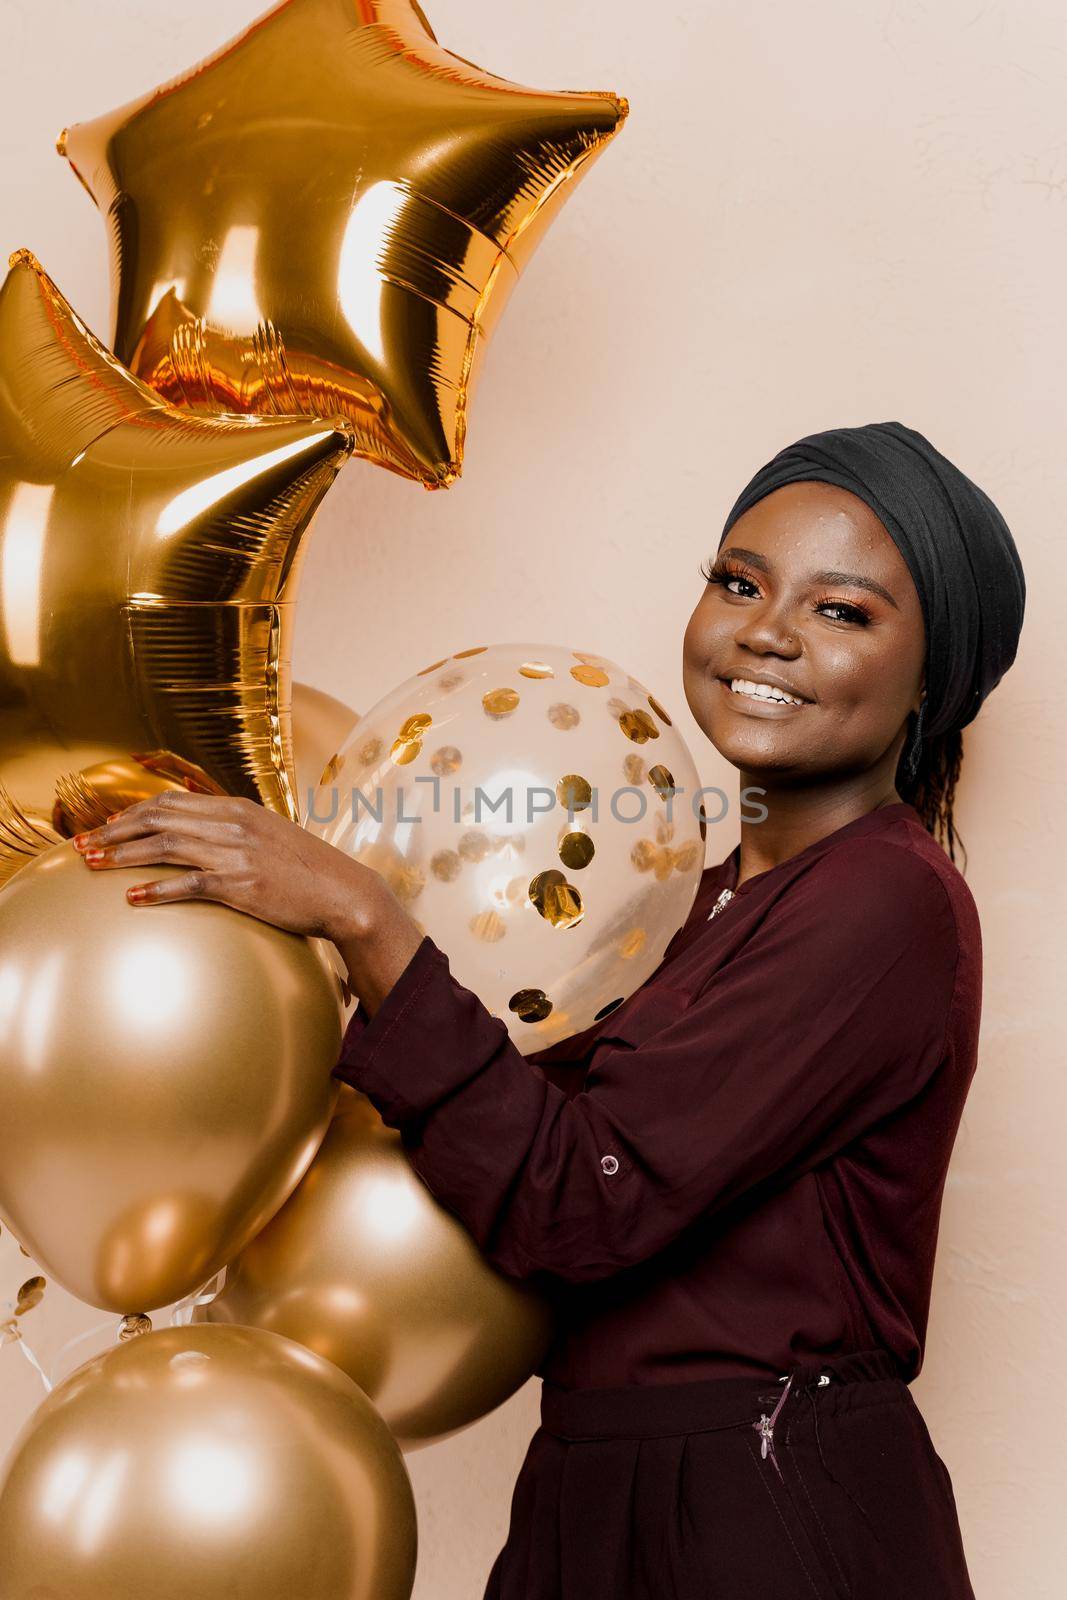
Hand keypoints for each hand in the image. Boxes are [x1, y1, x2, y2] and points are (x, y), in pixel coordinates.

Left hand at [71, 789, 380, 941]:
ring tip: (93, 864)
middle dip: (114, 829)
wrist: (344, 892)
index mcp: (236, 809)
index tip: (103, 826)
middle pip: (158, 816)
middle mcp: (232, 824)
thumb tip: (194, 835)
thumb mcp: (268, 837)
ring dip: (123, 854)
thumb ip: (232, 831)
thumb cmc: (306, 871)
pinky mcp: (242, 885)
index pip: (170, 801)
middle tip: (82, 844)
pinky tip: (132, 897)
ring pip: (165, 844)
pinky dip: (157, 888)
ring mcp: (237, 853)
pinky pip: (189, 883)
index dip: (130, 812)